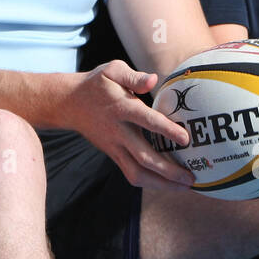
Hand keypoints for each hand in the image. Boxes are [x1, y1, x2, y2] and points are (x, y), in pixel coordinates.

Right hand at [67, 60, 195, 190]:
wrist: (68, 103)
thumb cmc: (97, 84)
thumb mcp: (112, 70)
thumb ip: (134, 77)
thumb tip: (153, 80)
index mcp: (120, 108)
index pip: (146, 121)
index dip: (166, 130)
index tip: (185, 138)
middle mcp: (118, 131)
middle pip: (143, 157)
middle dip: (168, 170)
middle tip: (190, 178)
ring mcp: (114, 146)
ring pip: (136, 173)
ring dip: (161, 184)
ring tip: (184, 187)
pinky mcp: (113, 155)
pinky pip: (131, 174)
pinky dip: (150, 182)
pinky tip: (168, 184)